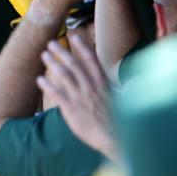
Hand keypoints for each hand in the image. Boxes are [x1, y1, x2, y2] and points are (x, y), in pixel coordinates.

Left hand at [36, 34, 118, 161]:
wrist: (115, 139)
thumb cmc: (122, 124)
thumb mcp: (128, 102)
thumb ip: (128, 90)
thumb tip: (137, 82)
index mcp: (103, 83)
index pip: (92, 60)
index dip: (82, 46)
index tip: (74, 36)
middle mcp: (91, 87)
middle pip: (74, 64)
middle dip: (61, 52)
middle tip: (51, 43)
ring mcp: (80, 97)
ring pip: (64, 75)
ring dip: (53, 63)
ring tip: (44, 55)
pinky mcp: (71, 109)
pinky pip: (57, 93)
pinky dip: (47, 85)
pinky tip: (39, 79)